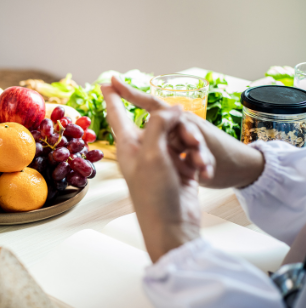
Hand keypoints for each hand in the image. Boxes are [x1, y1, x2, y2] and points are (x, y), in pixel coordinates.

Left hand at [103, 81, 210, 262]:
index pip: (118, 115)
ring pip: (182, 136)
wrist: (173, 226)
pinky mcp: (180, 169)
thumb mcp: (152, 155)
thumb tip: (172, 108)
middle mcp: (144, 150)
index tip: (106, 81)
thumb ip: (160, 125)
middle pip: (162, 122)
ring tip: (199, 164)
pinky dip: (200, 160)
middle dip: (181, 128)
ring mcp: (163, 159)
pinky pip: (192, 153)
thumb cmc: (154, 194)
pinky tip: (203, 173)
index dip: (113, 97)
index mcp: (129, 145)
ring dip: (195, 147)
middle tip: (191, 141)